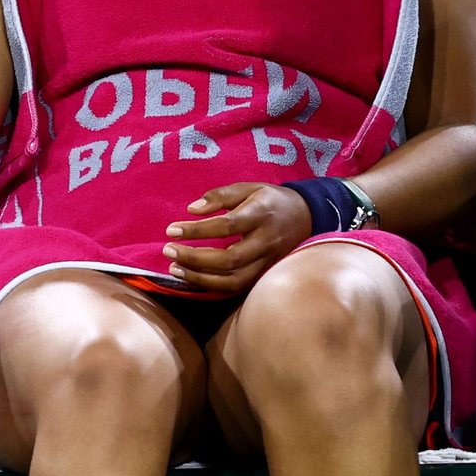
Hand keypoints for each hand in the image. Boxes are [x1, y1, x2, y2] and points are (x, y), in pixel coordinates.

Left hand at [161, 182, 312, 293]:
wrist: (307, 217)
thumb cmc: (271, 199)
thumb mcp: (249, 187)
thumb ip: (220, 196)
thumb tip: (191, 209)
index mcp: (261, 214)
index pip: (226, 226)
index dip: (197, 230)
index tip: (171, 229)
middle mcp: (265, 241)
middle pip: (228, 259)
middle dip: (193, 258)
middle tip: (168, 250)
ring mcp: (266, 262)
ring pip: (232, 280)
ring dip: (199, 278)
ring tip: (175, 268)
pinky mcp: (263, 275)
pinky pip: (236, 288)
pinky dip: (212, 287)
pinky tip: (193, 278)